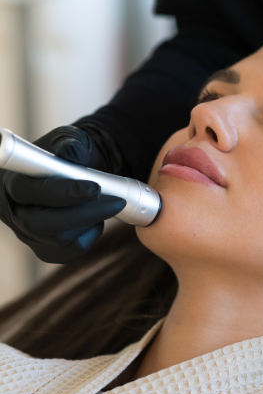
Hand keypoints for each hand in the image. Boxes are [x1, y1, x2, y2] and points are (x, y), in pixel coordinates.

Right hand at [0, 126, 125, 262]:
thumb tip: (73, 154)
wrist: (76, 172)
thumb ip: (71, 146)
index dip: (64, 193)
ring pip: (60, 240)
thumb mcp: (70, 141)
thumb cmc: (70, 154)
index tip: (96, 188)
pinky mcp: (44, 249)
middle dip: (85, 214)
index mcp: (14, 182)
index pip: (30, 192)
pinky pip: (68, 253)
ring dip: (91, 223)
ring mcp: (28, 234)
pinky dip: (88, 238)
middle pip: (42, 224)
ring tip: (106, 204)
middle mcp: (15, 212)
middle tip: (118, 202)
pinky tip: (96, 220)